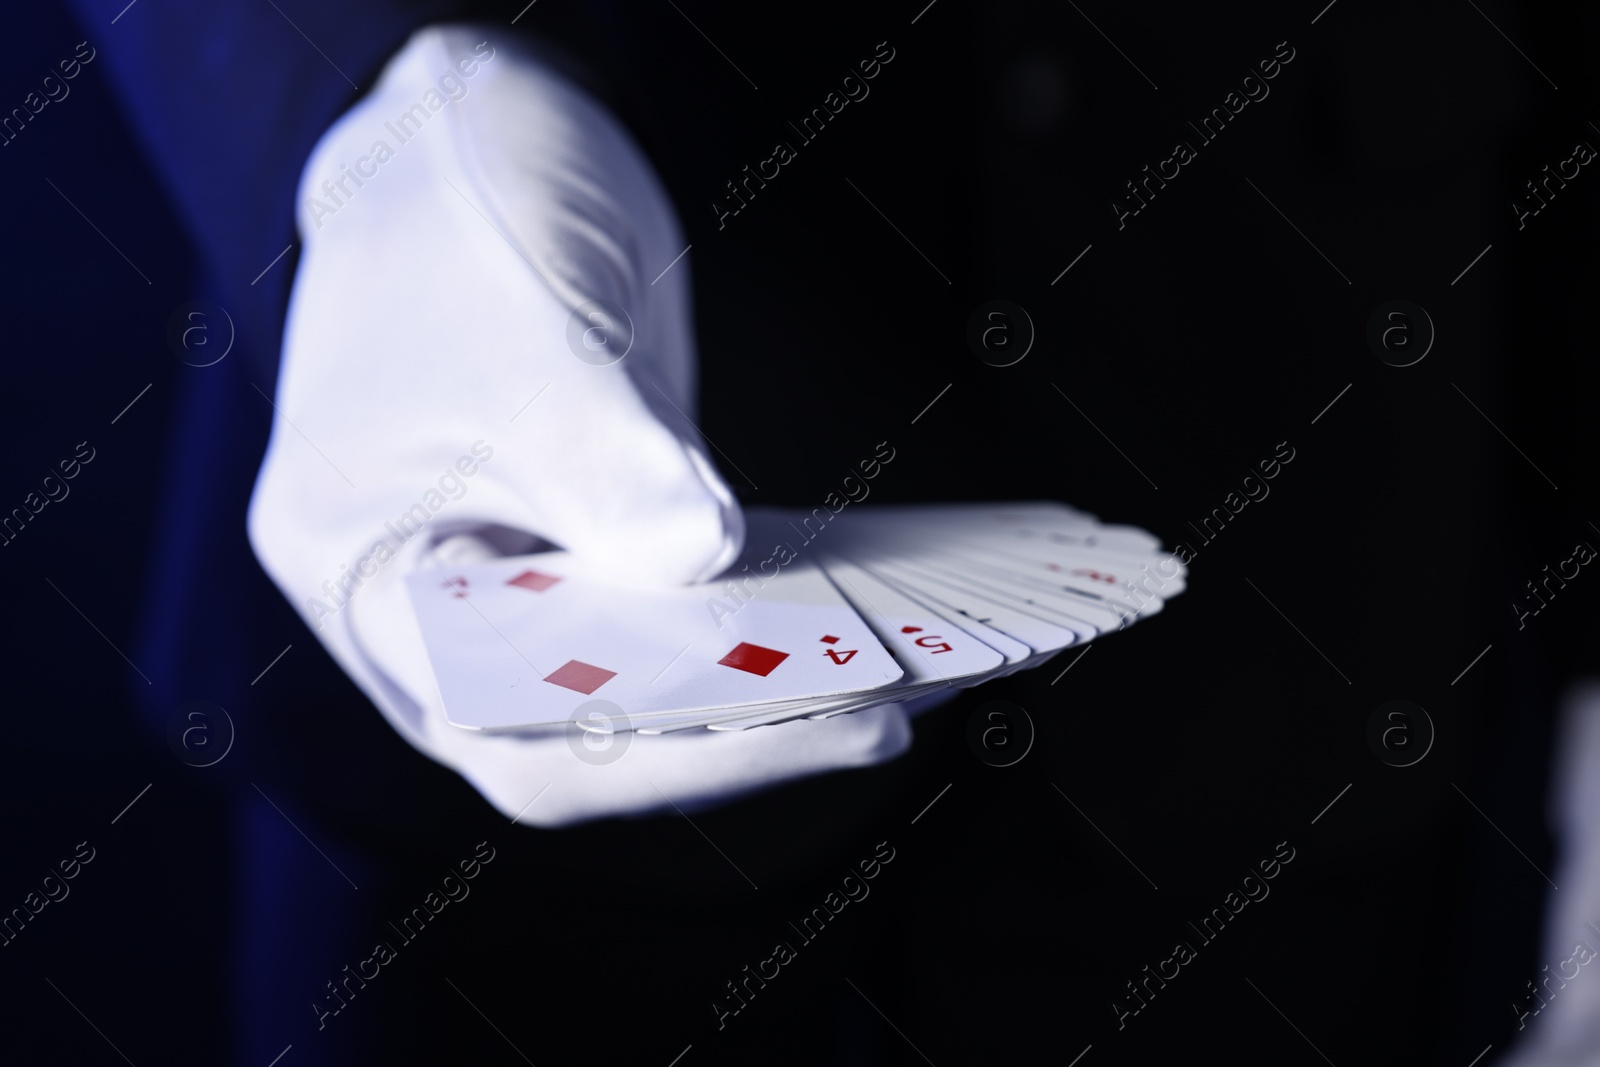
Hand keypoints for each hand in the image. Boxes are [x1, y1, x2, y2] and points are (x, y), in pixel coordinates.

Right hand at [247, 25, 917, 825]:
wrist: (460, 148)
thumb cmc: (453, 234)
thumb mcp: (526, 344)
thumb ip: (603, 463)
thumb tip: (706, 560)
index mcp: (371, 591)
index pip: (524, 737)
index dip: (679, 751)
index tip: (825, 720)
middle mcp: (444, 621)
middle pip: (600, 730)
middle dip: (747, 723)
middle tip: (895, 706)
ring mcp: (528, 584)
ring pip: (656, 677)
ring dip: (779, 677)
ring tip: (914, 665)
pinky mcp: (602, 544)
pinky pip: (689, 609)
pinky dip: (773, 613)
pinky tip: (871, 600)